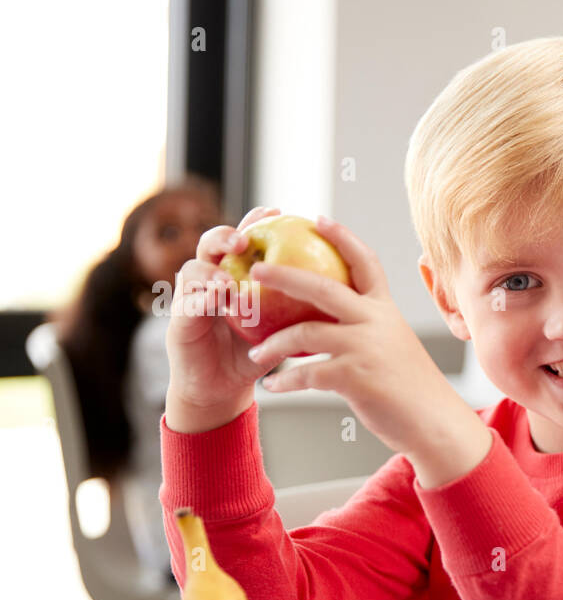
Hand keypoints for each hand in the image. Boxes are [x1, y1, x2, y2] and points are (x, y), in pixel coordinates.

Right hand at [165, 206, 281, 431]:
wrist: (224, 388)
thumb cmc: (256, 354)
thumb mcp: (283, 328)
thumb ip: (300, 306)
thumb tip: (346, 288)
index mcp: (233, 274)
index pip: (242, 240)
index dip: (255, 221)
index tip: (276, 211)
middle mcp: (208, 280)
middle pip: (210, 245)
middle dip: (225, 235)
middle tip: (244, 239)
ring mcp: (190, 298)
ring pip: (192, 270)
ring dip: (210, 270)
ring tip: (228, 276)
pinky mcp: (178, 323)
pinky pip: (188, 306)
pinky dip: (202, 300)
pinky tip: (217, 299)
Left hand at [245, 216, 490, 481]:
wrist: (436, 424)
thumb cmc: (414, 390)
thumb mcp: (396, 345)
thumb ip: (370, 329)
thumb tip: (335, 321)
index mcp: (386, 310)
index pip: (365, 262)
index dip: (342, 238)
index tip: (318, 218)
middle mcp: (376, 322)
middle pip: (321, 287)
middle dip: (284, 275)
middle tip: (257, 270)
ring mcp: (365, 349)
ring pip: (304, 334)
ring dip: (273, 344)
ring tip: (255, 353)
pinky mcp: (355, 378)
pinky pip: (307, 373)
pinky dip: (285, 381)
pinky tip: (273, 387)